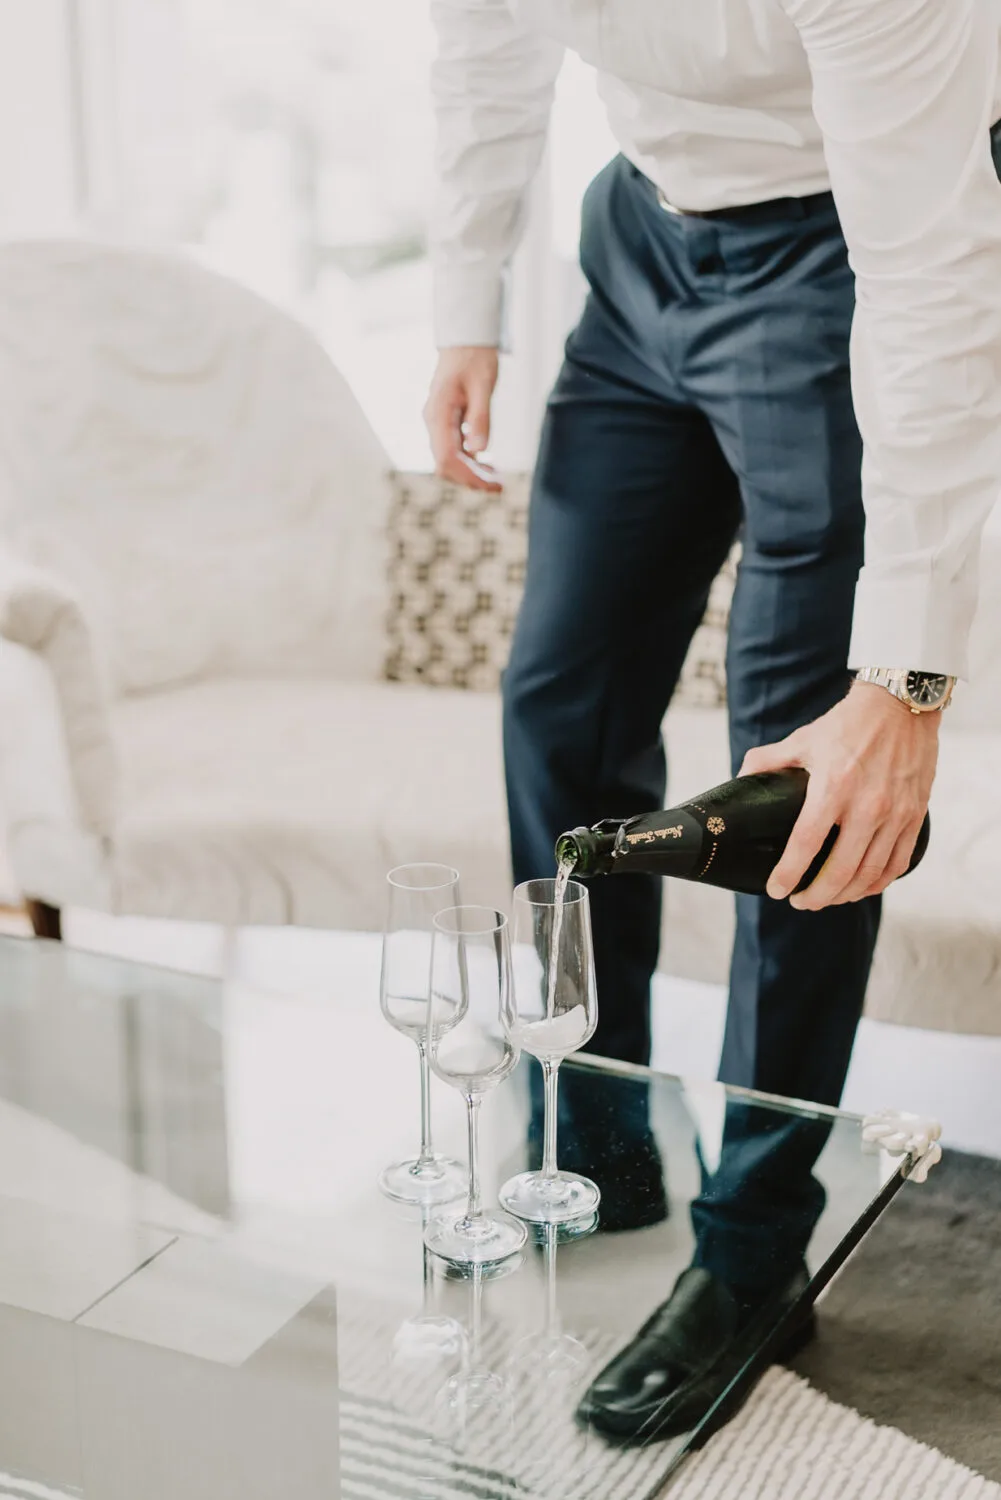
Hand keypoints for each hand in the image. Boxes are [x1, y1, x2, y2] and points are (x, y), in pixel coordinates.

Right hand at [424, 346, 501, 491]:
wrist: (465, 340)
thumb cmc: (475, 358)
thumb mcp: (483, 386)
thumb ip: (480, 418)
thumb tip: (478, 450)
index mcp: (439, 413)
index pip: (447, 457)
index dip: (468, 476)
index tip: (491, 484)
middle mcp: (433, 421)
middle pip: (446, 464)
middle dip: (470, 479)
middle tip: (498, 486)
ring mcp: (438, 423)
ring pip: (449, 460)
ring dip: (471, 473)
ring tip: (496, 478)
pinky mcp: (446, 423)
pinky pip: (454, 449)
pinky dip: (470, 461)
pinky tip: (488, 464)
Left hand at [739, 681, 939, 909]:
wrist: (900, 705)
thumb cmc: (848, 723)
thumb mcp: (802, 740)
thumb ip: (768, 760)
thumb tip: (740, 778)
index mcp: (833, 788)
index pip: (806, 845)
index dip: (788, 874)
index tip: (776, 890)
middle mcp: (867, 806)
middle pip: (840, 871)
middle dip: (816, 896)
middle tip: (800, 902)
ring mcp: (895, 814)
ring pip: (870, 874)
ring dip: (845, 895)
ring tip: (827, 899)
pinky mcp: (914, 816)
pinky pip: (897, 863)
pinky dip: (878, 883)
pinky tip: (861, 888)